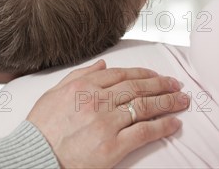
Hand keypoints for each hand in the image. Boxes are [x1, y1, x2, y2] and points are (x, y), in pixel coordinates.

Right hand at [26, 59, 187, 168]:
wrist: (36, 154)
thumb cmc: (41, 126)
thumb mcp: (53, 93)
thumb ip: (78, 75)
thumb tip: (102, 64)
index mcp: (82, 86)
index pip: (121, 75)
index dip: (143, 73)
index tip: (157, 75)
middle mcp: (96, 101)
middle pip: (137, 88)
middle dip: (161, 85)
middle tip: (177, 85)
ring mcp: (106, 123)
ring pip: (144, 107)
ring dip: (167, 102)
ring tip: (182, 101)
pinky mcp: (112, 146)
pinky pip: (144, 132)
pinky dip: (162, 126)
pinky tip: (174, 123)